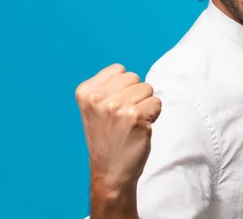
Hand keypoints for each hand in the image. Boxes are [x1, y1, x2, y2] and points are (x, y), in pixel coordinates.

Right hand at [75, 63, 161, 191]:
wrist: (110, 171)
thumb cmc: (107, 137)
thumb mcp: (95, 108)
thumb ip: (107, 87)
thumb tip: (128, 73)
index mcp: (85, 92)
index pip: (119, 69)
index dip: (123, 87)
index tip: (114, 107)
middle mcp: (98, 98)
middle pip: (135, 77)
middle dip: (135, 94)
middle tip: (124, 117)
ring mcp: (116, 107)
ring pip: (147, 88)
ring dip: (145, 105)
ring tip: (131, 122)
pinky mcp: (135, 117)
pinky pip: (157, 103)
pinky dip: (153, 115)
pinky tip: (140, 128)